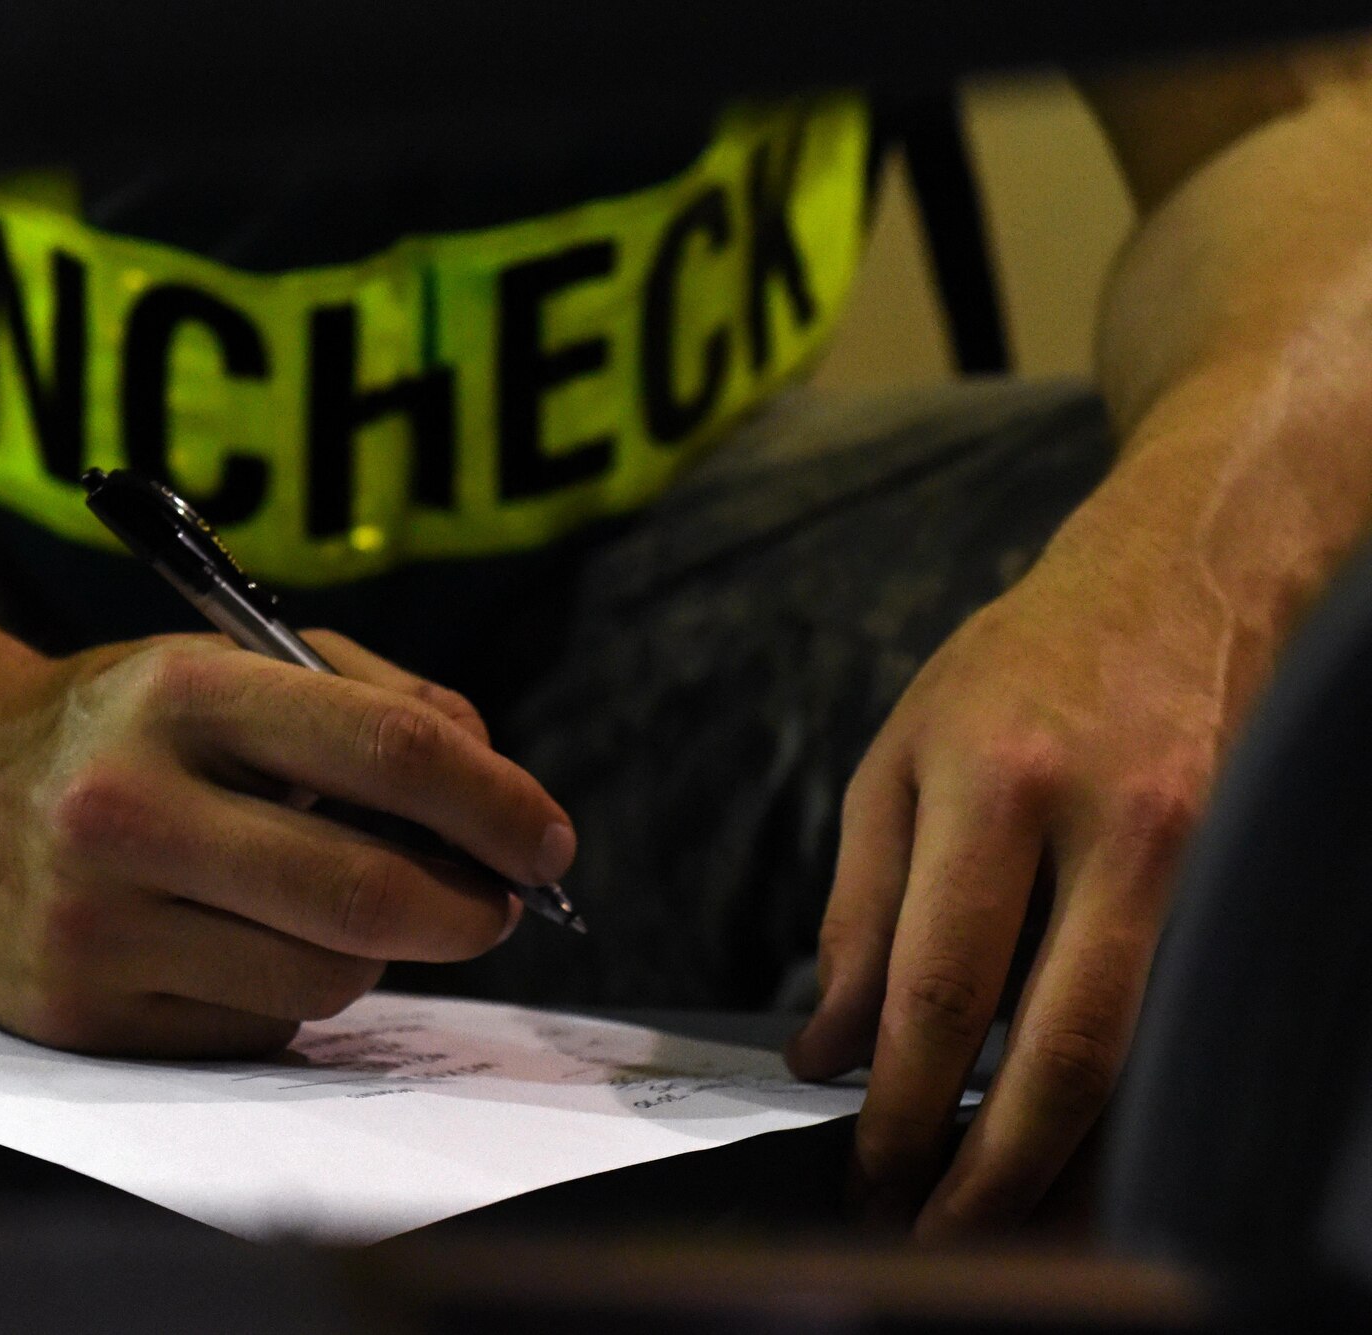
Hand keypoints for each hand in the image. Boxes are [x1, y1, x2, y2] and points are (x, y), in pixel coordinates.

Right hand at [0, 631, 575, 1056]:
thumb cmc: (126, 723)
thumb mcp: (232, 662)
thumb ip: (377, 700)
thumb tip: (495, 784)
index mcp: (181, 693)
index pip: (388, 752)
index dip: (497, 804)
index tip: (547, 840)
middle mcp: (128, 807)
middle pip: (367, 892)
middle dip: (470, 909)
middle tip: (498, 905)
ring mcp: (96, 920)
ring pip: (323, 979)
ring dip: (375, 955)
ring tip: (344, 912)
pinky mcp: (79, 1011)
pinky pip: (254, 1030)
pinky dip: (284, 996)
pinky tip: (244, 945)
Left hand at [785, 523, 1234, 1236]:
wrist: (1184, 574)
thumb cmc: (1019, 668)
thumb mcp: (898, 760)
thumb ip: (859, 910)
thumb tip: (828, 1051)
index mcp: (998, 784)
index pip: (943, 991)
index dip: (905, 1107)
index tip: (871, 1173)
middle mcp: (1117, 828)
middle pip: (1065, 1051)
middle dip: (995, 1172)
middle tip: (934, 1235)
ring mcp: (1206, 861)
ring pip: (1146, 1059)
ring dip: (1072, 1165)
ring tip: (1000, 1222)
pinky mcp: (1252, 885)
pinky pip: (1187, 1027)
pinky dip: (1133, 1108)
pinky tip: (1080, 1155)